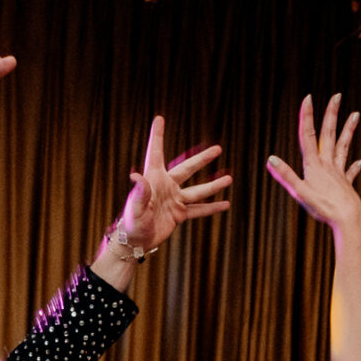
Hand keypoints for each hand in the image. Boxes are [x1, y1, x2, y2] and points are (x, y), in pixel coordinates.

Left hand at [113, 117, 230, 254]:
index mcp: (153, 179)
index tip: (159, 118)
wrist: (134, 242)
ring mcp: (174, 200)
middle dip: (202, 159)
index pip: (156, 152)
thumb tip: (135, 175)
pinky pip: (199, 210)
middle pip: (187, 169)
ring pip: (198, 190)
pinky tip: (225, 204)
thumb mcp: (135, 207)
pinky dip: (212, 208)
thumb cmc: (131, 224)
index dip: (158, 135)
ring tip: (229, 178)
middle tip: (218, 149)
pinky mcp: (179, 214)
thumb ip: (140, 192)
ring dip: (213, 185)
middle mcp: (166, 186)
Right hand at [266, 91, 360, 232]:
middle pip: (328, 134)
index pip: (308, 135)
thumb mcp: (299, 193)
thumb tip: (271, 159)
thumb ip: (285, 175)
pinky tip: (360, 161)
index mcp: (314, 165)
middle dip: (331, 114)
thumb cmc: (323, 207)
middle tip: (337, 96)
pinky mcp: (346, 184)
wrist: (348, 219)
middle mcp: (328, 165)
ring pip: (343, 146)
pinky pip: (349, 172)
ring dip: (348, 130)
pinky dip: (354, 166)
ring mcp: (339, 173)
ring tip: (355, 115)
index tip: (308, 98)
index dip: (307, 116)